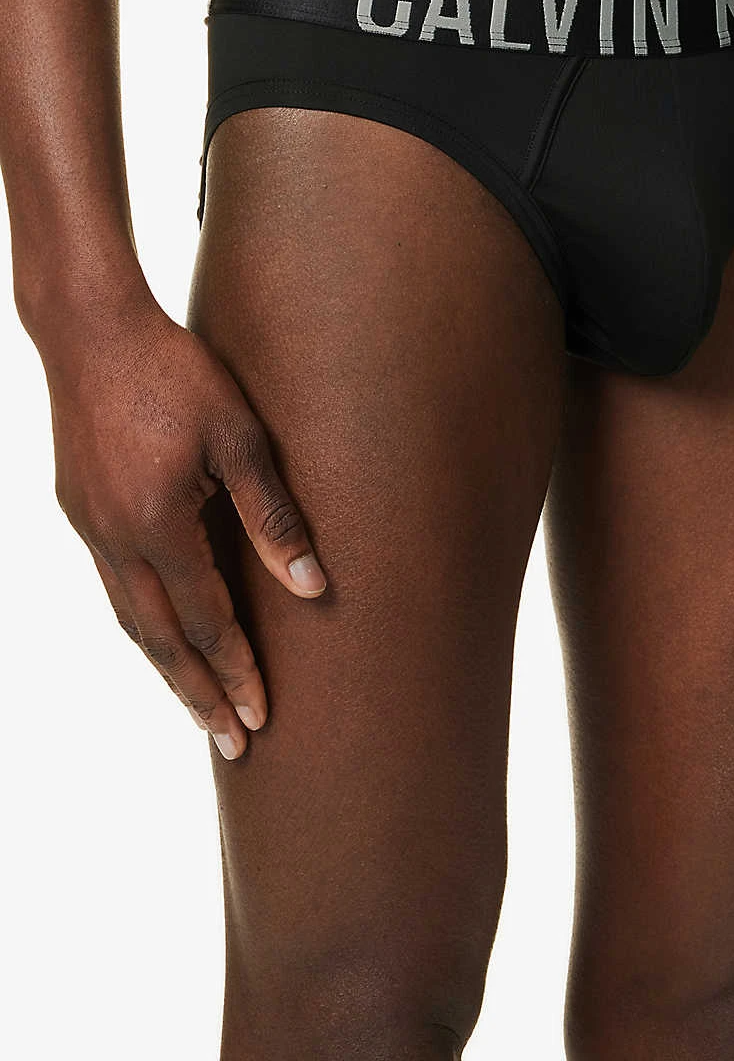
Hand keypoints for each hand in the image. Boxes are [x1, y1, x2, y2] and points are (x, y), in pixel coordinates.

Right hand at [42, 292, 327, 757]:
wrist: (91, 328)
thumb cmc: (177, 373)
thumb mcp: (241, 437)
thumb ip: (273, 516)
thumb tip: (312, 586)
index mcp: (159, 527)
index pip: (206, 624)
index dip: (236, 674)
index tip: (259, 722)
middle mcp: (117, 540)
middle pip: (161, 641)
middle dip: (198, 695)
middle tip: (231, 745)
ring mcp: (90, 527)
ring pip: (130, 619)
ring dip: (166, 667)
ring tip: (196, 705)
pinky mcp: (80, 508)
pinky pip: (113, 585)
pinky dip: (141, 624)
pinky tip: (159, 629)